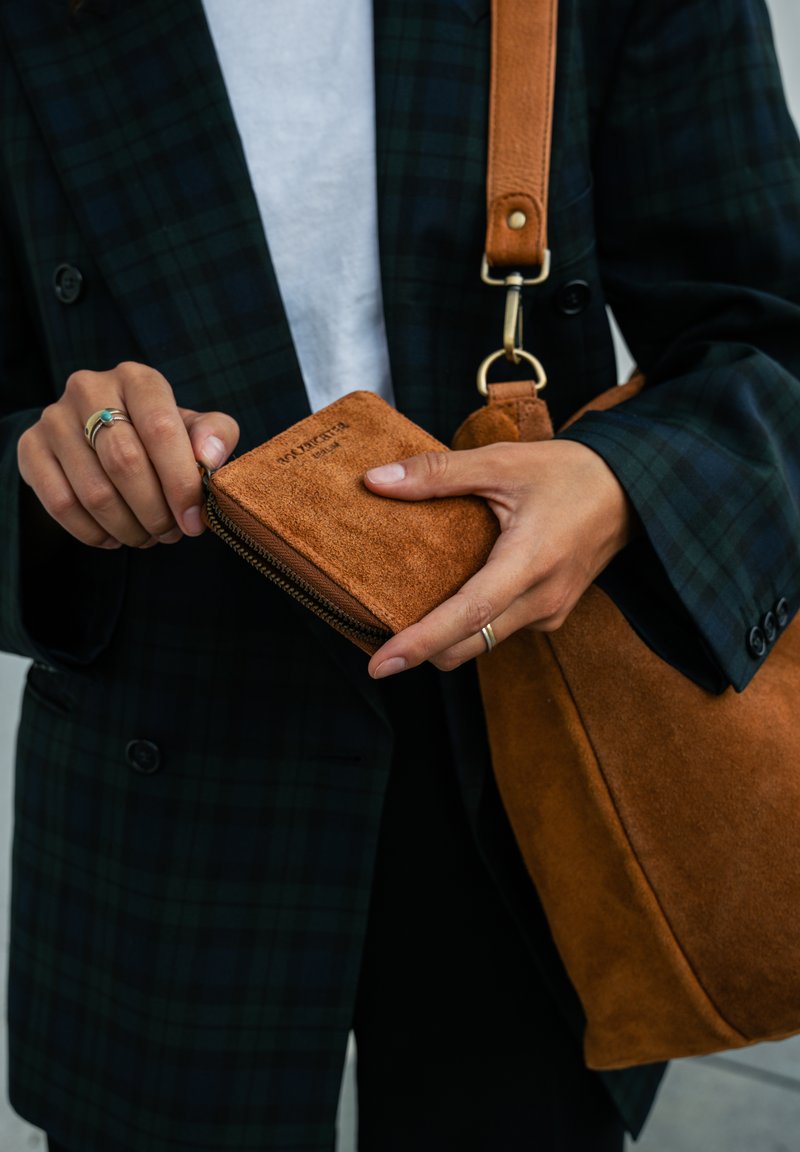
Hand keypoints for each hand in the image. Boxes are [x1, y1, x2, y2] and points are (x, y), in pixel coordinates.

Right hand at [17, 361, 238, 548]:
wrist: (100, 434)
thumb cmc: (157, 435)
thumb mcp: (194, 429)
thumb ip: (215, 435)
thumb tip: (209, 457)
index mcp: (137, 379)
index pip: (161, 429)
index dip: (180, 482)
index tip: (194, 519)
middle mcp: (90, 388)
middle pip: (125, 462)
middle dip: (155, 510)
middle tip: (170, 533)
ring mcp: (54, 418)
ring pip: (94, 491)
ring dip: (127, 527)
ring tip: (147, 537)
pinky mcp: (31, 448)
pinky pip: (60, 504)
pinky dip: (93, 532)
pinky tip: (114, 537)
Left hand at [363, 438, 633, 677]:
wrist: (630, 490)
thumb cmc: (569, 473)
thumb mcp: (502, 462)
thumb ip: (438, 473)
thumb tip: (375, 481)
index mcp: (529, 563)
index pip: (468, 616)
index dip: (421, 643)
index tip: (381, 664)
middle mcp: (541, 600)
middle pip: (468, 645)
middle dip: (421, 651)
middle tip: (376, 641)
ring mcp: (549, 613)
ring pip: (482, 643)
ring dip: (444, 638)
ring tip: (407, 613)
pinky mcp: (550, 614)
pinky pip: (498, 631)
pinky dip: (469, 625)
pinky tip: (450, 595)